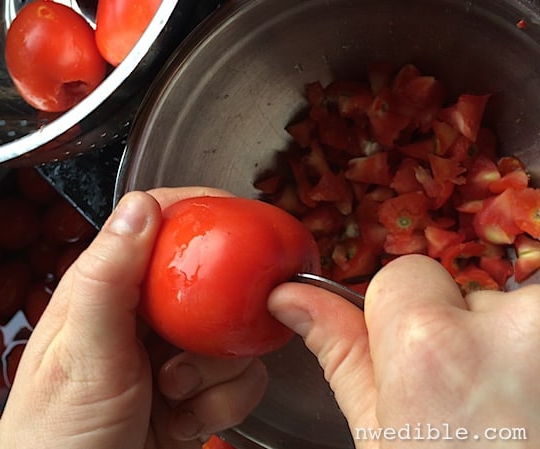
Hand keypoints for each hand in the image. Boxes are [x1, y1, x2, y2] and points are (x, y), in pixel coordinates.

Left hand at [0, 187, 266, 448]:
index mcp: (110, 288)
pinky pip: (241, 379)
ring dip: (215, 372)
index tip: (236, 218)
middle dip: (218, 315)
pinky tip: (186, 419)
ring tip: (175, 393)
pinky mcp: (196, 392)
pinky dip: (223, 403)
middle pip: (210, 280)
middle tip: (198, 342)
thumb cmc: (59, 432)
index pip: (158, 225)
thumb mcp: (84, 351)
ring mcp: (173, 355)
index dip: (199, 212)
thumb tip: (141, 205)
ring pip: (233, 334)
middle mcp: (145, 316)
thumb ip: (109, 278)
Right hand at [269, 254, 539, 447]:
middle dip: (467, 331)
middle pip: (467, 291)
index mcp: (429, 349)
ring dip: (516, 343)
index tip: (425, 366)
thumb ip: (339, 349)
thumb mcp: (382, 436)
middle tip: (482, 401)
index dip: (406, 320)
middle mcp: (510, 330)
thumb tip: (291, 297)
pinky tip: (532, 398)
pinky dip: (537, 349)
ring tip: (516, 406)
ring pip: (520, 307)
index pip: (405, 274)